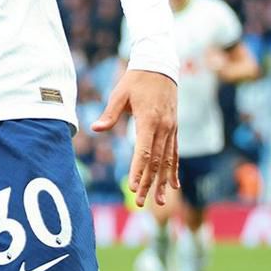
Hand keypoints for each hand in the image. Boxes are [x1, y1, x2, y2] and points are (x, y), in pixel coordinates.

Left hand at [93, 69, 178, 207]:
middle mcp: (163, 128)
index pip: (144, 152)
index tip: (132, 188)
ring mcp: (171, 130)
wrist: (160, 67)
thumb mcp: (120, 94)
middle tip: (141, 203)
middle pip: (156, 162)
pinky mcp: (174, 129)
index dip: (138, 172)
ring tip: (160, 202)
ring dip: (163, 182)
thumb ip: (110, 114)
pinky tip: (174, 185)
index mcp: (149, 120)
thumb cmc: (135, 80)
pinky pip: (175, 153)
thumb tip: (95, 129)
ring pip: (167, 161)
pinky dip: (174, 170)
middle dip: (148, 184)